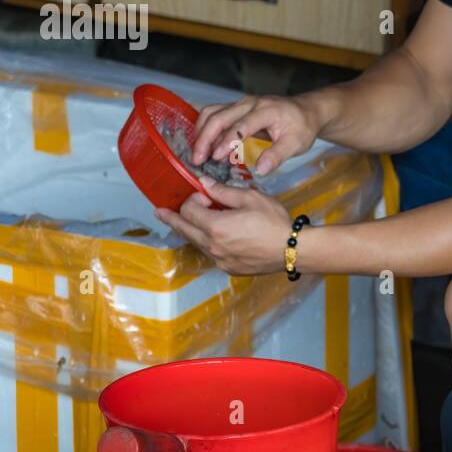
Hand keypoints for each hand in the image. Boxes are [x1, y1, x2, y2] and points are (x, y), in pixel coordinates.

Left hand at [153, 178, 294, 274]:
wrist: (293, 250)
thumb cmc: (274, 222)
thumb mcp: (250, 198)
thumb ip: (223, 191)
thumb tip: (204, 183)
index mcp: (215, 227)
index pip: (189, 211)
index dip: (193, 199)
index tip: (204, 194)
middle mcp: (212, 246)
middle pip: (185, 230)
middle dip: (171, 219)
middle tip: (159, 212)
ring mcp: (220, 260)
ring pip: (196, 243)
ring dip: (189, 231)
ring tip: (181, 224)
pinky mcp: (229, 268)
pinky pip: (210, 254)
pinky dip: (206, 243)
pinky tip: (213, 237)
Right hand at [190, 94, 325, 176]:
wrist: (306, 110)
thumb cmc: (302, 127)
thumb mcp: (297, 143)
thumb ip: (278, 155)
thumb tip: (261, 170)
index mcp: (267, 110)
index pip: (241, 126)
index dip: (227, 142)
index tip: (215, 158)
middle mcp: (250, 103)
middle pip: (220, 116)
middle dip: (205, 138)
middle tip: (197, 159)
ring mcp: (241, 104)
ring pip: (212, 112)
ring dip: (201, 132)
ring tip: (197, 155)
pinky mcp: (236, 108)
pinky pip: (215, 114)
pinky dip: (205, 128)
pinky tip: (202, 145)